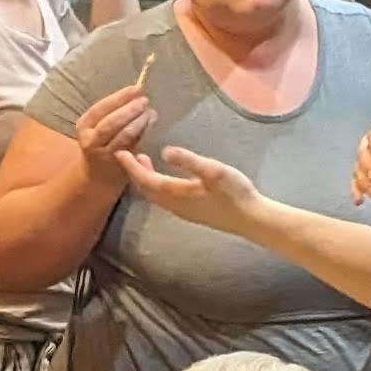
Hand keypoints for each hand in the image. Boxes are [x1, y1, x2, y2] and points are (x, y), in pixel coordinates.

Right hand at [71, 81, 156, 179]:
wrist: (97, 174)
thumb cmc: (100, 142)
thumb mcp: (97, 125)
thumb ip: (113, 110)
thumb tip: (137, 94)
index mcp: (84, 125)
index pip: (100, 109)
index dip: (119, 98)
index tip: (135, 89)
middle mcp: (91, 141)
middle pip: (111, 123)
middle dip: (130, 110)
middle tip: (144, 101)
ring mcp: (105, 154)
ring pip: (124, 135)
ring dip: (139, 122)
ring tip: (150, 113)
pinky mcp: (119, 164)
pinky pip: (133, 145)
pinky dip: (143, 133)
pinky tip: (150, 124)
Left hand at [117, 143, 262, 232]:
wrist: (251, 219)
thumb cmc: (235, 193)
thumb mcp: (214, 171)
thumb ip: (189, 161)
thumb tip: (165, 151)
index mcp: (176, 194)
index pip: (145, 179)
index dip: (131, 166)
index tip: (120, 152)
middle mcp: (174, 205)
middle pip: (145, 189)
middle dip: (134, 172)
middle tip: (127, 153)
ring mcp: (182, 211)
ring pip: (154, 195)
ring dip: (145, 179)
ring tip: (143, 160)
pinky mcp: (190, 212)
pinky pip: (163, 198)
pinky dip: (156, 185)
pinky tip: (164, 177)